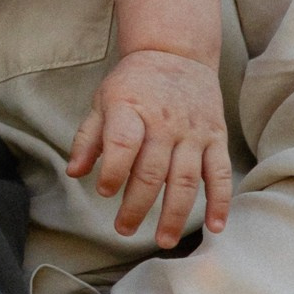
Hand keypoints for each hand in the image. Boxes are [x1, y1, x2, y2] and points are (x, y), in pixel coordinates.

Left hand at [68, 49, 231, 245]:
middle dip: (137, 205)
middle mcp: (164, 122)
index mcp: (130, 109)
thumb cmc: (134, 83)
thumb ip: (88, 137)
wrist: (176, 53)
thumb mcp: (103, 100)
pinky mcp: (215, 138)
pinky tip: (215, 227)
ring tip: (163, 240)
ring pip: (185, 179)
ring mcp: (193, 132)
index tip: (104, 192)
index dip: (113, 171)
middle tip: (124, 230)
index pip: (123, 144)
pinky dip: (219, 202)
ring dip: (175, 214)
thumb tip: (73, 172)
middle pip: (152, 171)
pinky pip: (219, 174)